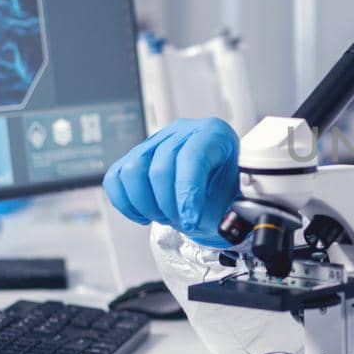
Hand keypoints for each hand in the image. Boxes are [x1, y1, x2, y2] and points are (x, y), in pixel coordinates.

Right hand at [103, 117, 239, 247]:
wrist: (218, 190)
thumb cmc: (228, 190)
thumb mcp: (237, 195)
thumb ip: (225, 205)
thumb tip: (208, 220)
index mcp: (213, 133)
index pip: (192, 158)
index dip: (188, 193)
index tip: (191, 220)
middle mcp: (182, 132)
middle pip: (159, 167)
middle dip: (168, 204)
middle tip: (180, 221)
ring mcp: (155, 141)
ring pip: (132, 171)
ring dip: (145, 204)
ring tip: (164, 216)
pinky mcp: (135, 156)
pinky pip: (115, 178)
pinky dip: (126, 203)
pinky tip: (145, 214)